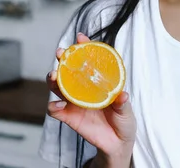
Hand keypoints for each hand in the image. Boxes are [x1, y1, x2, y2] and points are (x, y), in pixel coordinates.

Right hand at [47, 33, 136, 165]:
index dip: (83, 47)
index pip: (89, 60)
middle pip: (68, 69)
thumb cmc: (123, 120)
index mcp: (97, 80)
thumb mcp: (126, 110)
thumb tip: (122, 95)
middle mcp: (83, 87)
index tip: (80, 37)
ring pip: (57, 85)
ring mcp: (74, 101)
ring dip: (52, 78)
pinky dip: (53, 106)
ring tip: (54, 76)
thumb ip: (122, 103)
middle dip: (62, 59)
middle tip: (60, 53)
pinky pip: (55, 109)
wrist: (118, 143)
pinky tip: (58, 104)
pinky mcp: (68, 116)